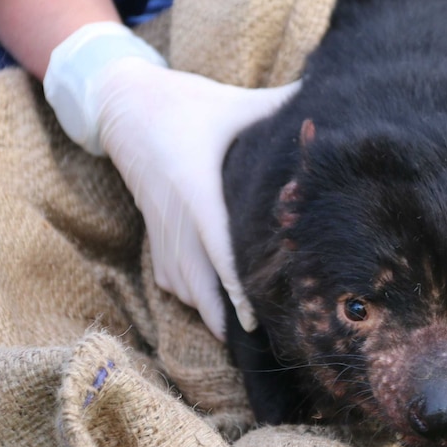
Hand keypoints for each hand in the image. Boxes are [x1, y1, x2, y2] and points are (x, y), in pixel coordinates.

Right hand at [45, 23, 299, 339]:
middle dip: (226, 318)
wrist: (122, 105)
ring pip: (184, 288)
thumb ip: (277, 107)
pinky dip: (193, 299)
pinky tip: (217, 310)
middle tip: (260, 343)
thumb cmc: (184, 105)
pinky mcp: (155, 235)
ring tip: (245, 335)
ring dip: (211, 312)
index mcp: (196, 188)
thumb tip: (325, 104)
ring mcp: (162, 231)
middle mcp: (176, 218)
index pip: (218, 248)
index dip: (236, 287)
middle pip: (197, 284)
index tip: (255, 318)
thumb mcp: (232, 105)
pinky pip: (171, 282)